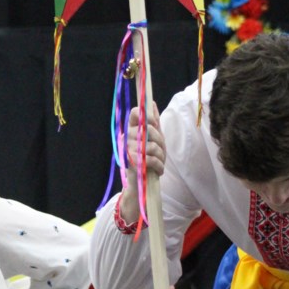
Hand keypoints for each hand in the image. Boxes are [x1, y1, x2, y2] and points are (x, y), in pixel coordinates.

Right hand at [119, 102, 163, 222]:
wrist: (140, 184)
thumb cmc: (148, 159)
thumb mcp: (153, 139)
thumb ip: (153, 122)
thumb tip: (152, 103)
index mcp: (131, 129)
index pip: (136, 112)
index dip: (148, 115)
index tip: (154, 124)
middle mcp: (127, 137)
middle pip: (149, 129)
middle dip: (160, 141)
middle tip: (161, 151)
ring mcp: (127, 149)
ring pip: (151, 145)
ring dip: (160, 156)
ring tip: (159, 163)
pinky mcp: (131, 162)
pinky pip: (150, 158)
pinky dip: (158, 166)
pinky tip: (158, 170)